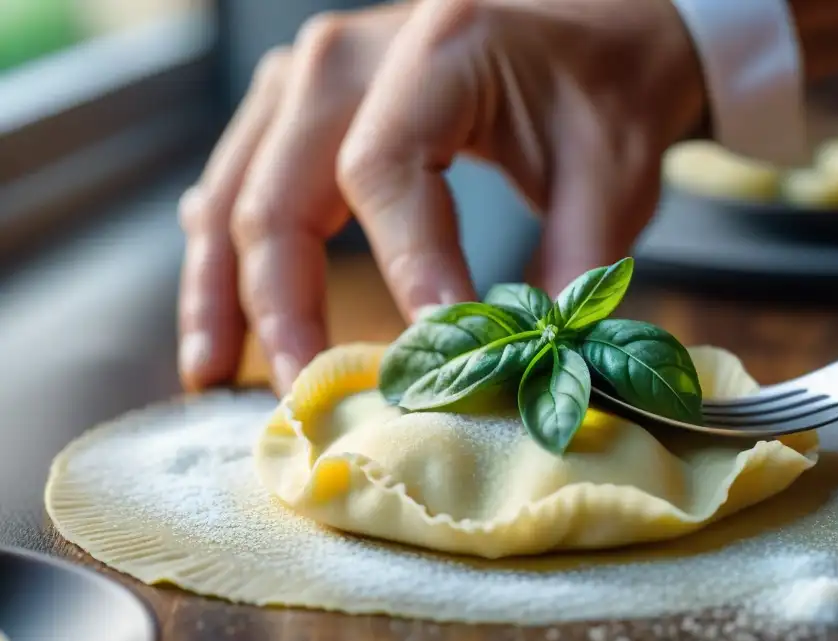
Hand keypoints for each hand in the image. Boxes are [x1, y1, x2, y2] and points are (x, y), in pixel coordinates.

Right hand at [177, 0, 704, 394]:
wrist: (596, 28)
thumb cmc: (604, 92)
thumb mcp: (611, 178)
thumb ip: (573, 273)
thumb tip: (530, 371)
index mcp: (435, 50)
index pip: (380, 173)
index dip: (399, 272)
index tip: (427, 359)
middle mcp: (347, 55)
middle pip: (279, 194)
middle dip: (283, 309)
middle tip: (304, 396)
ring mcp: (309, 75)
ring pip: (236, 192)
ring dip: (222, 290)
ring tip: (214, 372)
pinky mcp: (299, 105)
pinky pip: (239, 180)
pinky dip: (223, 254)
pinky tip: (220, 311)